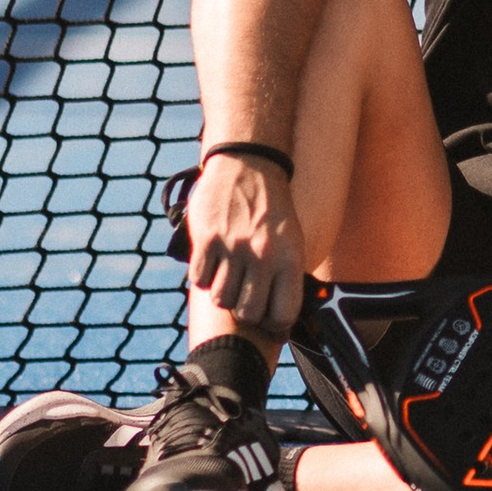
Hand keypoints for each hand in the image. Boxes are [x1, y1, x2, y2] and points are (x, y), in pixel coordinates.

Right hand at [184, 149, 307, 338]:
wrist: (248, 166)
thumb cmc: (272, 211)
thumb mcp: (292, 240)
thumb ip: (284, 277)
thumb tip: (276, 321)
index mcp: (289, 258)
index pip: (284, 314)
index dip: (274, 324)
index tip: (268, 319)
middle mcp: (263, 255)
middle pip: (248, 313)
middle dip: (245, 311)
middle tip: (244, 296)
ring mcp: (234, 247)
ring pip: (222, 300)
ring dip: (223, 293)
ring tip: (228, 275)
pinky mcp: (207, 239)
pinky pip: (199, 280)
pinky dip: (203, 277)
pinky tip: (212, 261)